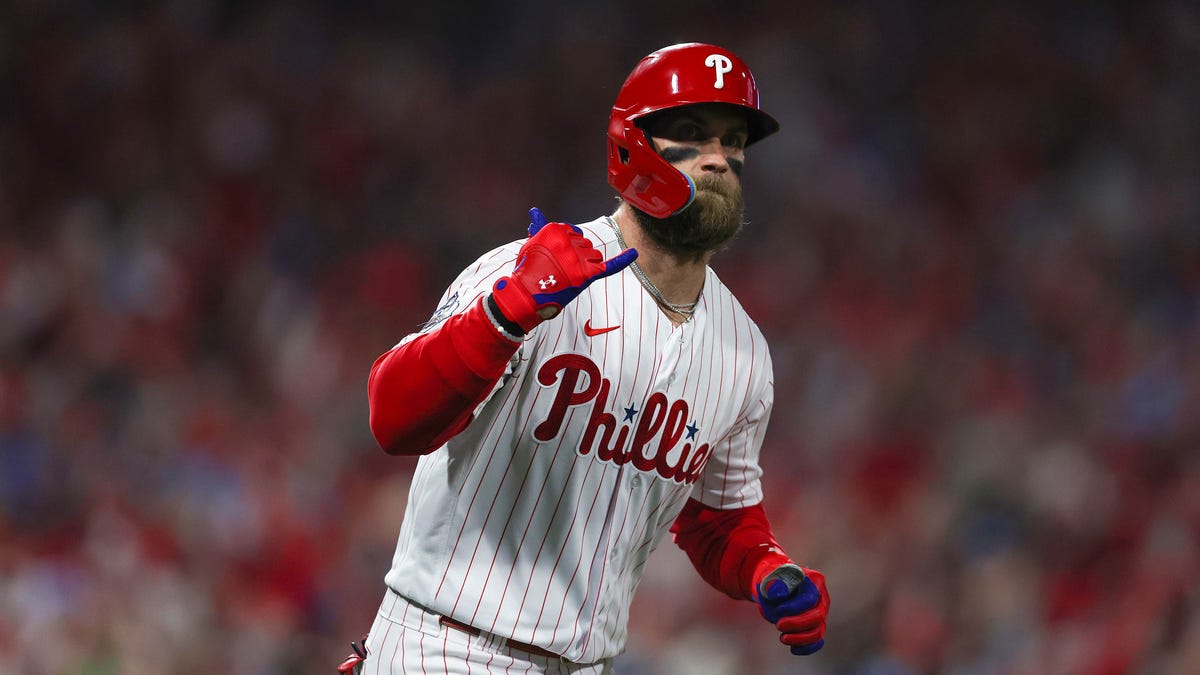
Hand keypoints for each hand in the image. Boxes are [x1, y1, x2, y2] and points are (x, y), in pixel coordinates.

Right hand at [491, 207, 636, 331]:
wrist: (525, 296)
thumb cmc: (527, 271)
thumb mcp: (531, 245)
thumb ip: (538, 228)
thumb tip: (535, 212)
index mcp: (555, 229)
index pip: (574, 233)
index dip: (568, 246)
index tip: (558, 257)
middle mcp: (568, 240)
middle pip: (585, 244)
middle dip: (577, 255)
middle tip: (560, 270)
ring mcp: (578, 257)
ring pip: (595, 255)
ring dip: (586, 265)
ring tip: (569, 276)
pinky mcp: (586, 274)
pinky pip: (609, 266)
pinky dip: (623, 260)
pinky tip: (634, 253)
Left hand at [756, 564, 829, 655]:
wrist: (773, 587)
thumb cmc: (772, 580)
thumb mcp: (770, 577)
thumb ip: (773, 584)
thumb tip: (778, 595)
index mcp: (814, 580)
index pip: (809, 599)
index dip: (793, 608)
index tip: (777, 610)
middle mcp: (822, 598)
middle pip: (818, 617)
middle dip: (797, 624)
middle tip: (778, 625)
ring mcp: (820, 614)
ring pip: (818, 633)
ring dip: (800, 639)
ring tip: (783, 638)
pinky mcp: (815, 627)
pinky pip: (817, 642)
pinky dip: (806, 648)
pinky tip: (793, 648)